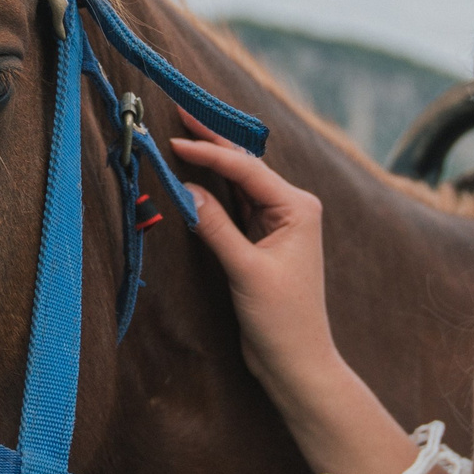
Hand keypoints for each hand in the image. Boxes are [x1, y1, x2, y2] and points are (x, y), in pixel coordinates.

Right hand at [167, 123, 337, 401]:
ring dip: (211, 162)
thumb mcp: (246, 270)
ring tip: (183, 134)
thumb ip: (215, 227)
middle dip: (213, 141)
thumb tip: (184, 189)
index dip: (209, 151)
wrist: (296, 361)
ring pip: (239, 183)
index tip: (175, 140)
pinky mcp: (263, 240)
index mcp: (297, 208)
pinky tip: (195, 173)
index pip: (246, 169)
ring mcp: (277, 223)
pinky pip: (235, 205)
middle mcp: (291, 208)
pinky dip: (213, 190)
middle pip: (244, 166)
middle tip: (180, 112)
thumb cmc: (282, 319)